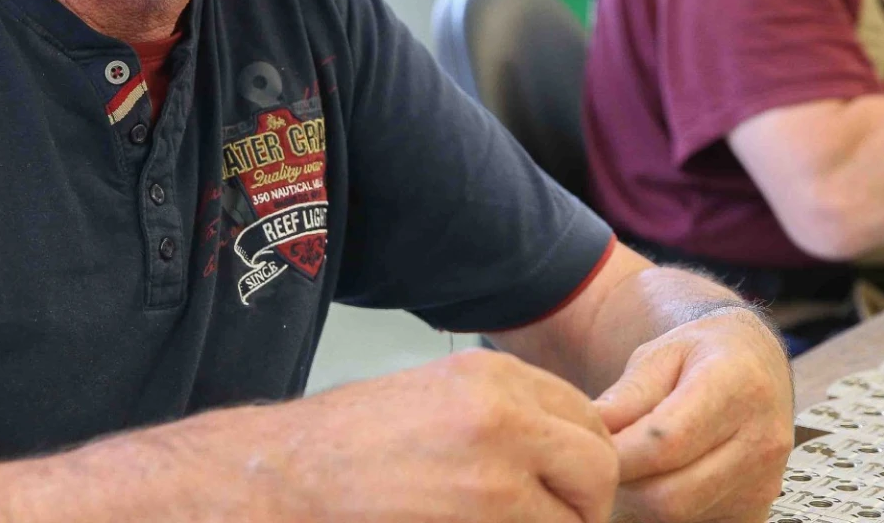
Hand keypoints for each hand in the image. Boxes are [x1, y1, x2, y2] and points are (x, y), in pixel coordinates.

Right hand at [276, 349, 617, 521]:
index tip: (558, 495)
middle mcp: (505, 408)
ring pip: (580, 514)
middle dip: (584, 508)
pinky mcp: (491, 509)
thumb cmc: (343, 452)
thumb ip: (500, 421)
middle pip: (599, 464)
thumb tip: (557, 460)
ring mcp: (500, 462)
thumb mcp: (429, 403)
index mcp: (492, 374)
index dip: (577, 467)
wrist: (284, 479)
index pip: (585, 418)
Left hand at [593, 308, 792, 522]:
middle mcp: (761, 440)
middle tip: (613, 455)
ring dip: (642, 498)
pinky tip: (664, 478)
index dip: (618, 452)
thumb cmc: (703, 356)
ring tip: (639, 462)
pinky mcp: (755, 512)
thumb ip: (627, 394)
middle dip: (627, 480)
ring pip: (677, 517)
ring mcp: (763, 484)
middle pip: (669, 494)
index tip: (591, 446)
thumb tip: (592, 430)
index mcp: (739, 387)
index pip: (665, 441)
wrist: (758, 367)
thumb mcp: (660, 354)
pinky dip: (665, 512)